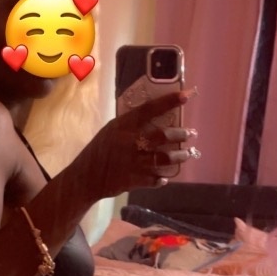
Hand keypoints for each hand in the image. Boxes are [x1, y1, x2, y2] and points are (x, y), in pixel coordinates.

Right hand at [76, 90, 198, 200]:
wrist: (85, 178)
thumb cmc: (99, 151)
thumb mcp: (110, 131)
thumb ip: (130, 125)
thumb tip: (156, 117)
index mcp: (122, 126)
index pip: (148, 109)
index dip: (168, 101)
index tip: (186, 96)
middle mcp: (128, 142)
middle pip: (162, 135)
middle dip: (181, 134)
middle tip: (191, 133)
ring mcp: (131, 162)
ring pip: (163, 158)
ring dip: (179, 156)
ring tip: (188, 154)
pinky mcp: (133, 180)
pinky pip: (154, 179)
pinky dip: (162, 178)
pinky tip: (165, 177)